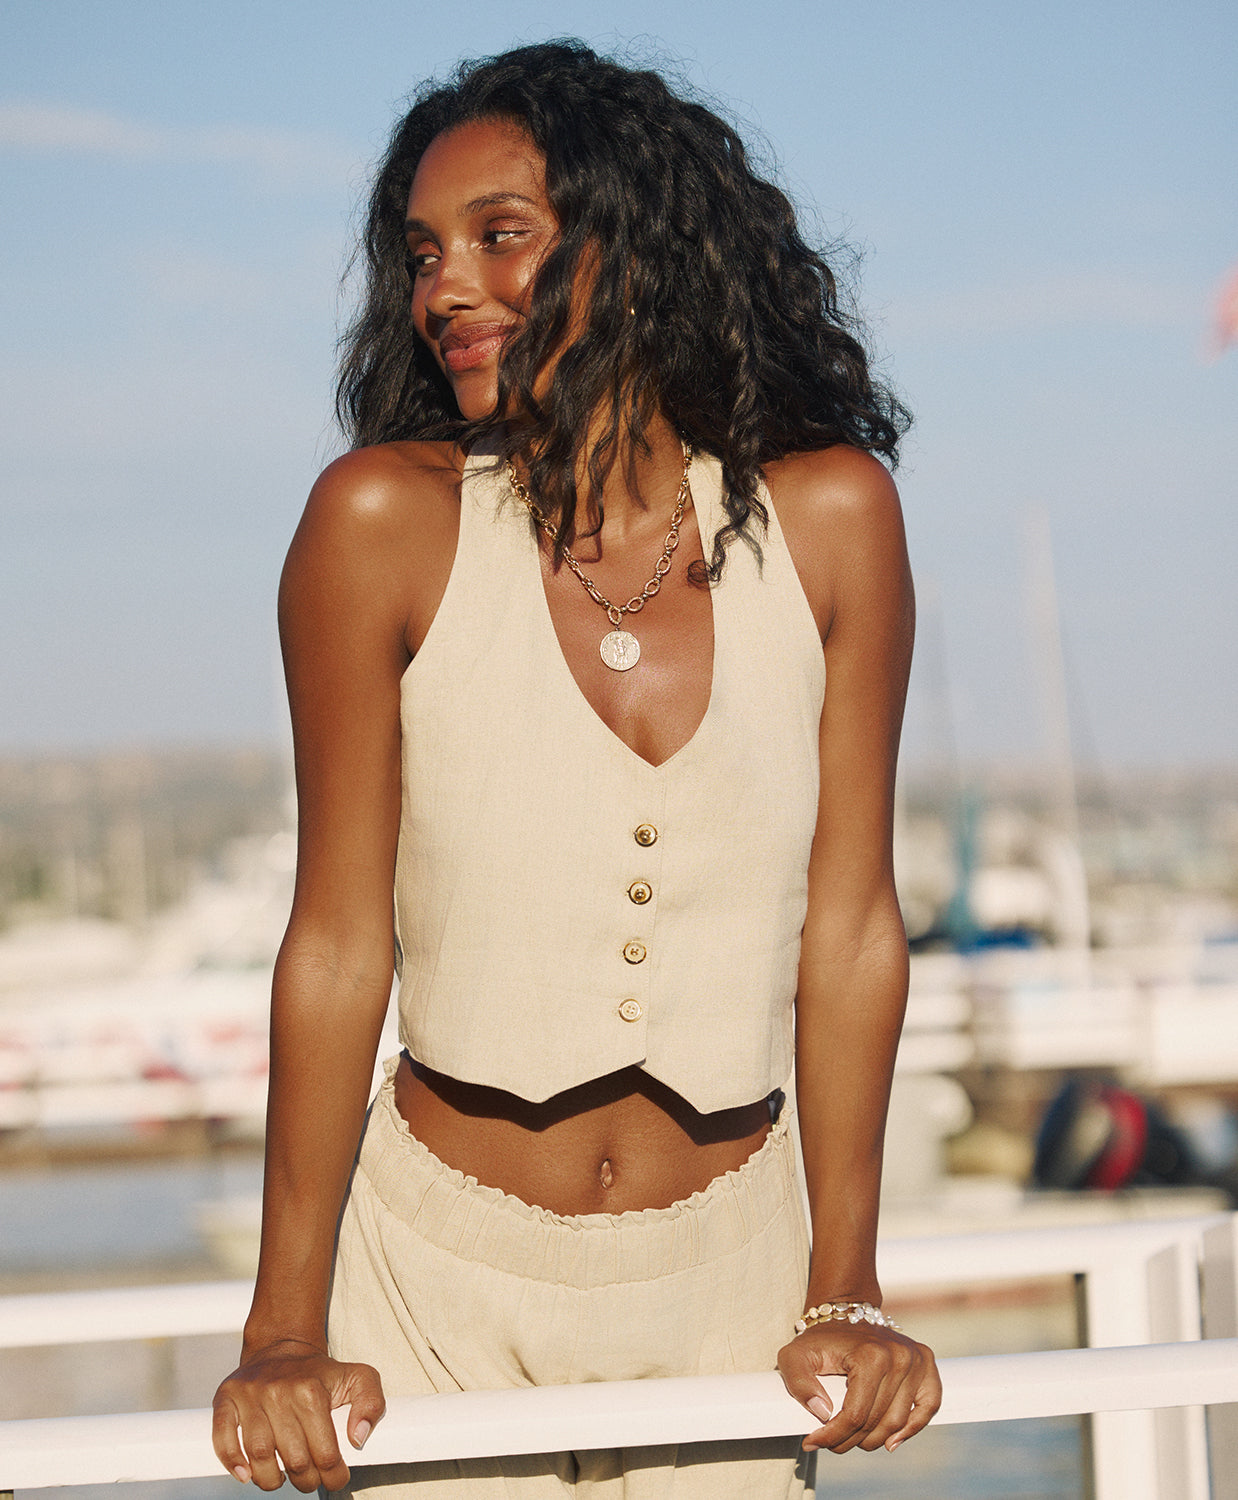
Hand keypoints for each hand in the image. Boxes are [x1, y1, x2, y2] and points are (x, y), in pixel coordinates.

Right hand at [212, 1339, 386, 1491]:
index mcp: (311, 1389)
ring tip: (281, 1479)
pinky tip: (245, 1474)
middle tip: (310, 1480)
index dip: (333, 1474)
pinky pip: (222, 1436)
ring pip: (259, 1454)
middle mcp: (278, 1391)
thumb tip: (357, 1438)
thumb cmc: (320, 1372)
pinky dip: (231, 1461)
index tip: (336, 1478)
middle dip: (305, 1480)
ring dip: (271, 1479)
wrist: (282, 1346)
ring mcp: (249, 1395)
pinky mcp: (226, 1398)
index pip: (324, 1451)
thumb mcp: (358, 1377)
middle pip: (292, 1458)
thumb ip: (371, 1403)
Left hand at [777, 1319, 940, 1454]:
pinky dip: (913, 1428)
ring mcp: (916, 1360)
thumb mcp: (794, 1356)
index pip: (855, 1415)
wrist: (845, 1313)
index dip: (833, 1436)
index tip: (813, 1442)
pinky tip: (893, 1441)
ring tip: (853, 1439)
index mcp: (870, 1355)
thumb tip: (823, 1413)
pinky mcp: (926, 1365)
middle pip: (877, 1422)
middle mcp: (899, 1357)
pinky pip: (929, 1406)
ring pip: (899, 1422)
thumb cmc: (820, 1339)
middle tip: (832, 1443)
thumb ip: (798, 1383)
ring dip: (875, 1440)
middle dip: (850, 1440)